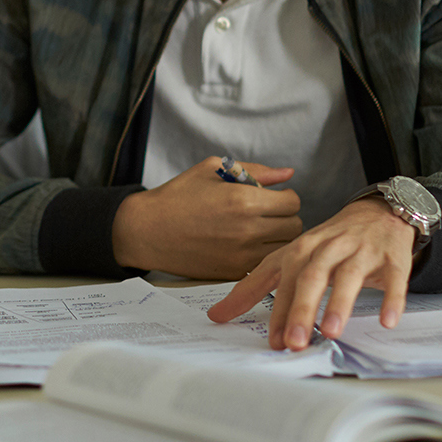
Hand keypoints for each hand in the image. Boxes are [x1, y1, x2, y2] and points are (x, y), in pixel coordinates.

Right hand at [110, 156, 300, 278]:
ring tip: (257, 229)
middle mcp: (247, 229)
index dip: (285, 196)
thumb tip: (288, 174)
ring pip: (284, 248)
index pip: (292, 202)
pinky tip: (244, 244)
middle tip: (267, 213)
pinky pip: (265, 263)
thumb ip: (255, 171)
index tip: (273, 197)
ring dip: (277, 238)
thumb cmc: (178, 196)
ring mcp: (242, 255)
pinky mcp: (234, 272)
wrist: (147, 231)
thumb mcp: (213, 170)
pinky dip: (261, 254)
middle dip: (284, 217)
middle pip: (294, 227)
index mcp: (244, 200)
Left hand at [206, 198, 415, 349]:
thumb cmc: (329, 243)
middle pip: (312, 277)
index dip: (278, 310)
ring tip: (331, 332)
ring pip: (348, 276)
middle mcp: (329, 248)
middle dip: (301, 309)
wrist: (378, 212)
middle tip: (294, 342)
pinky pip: (394, 278)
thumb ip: (255, 286)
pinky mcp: (392, 257)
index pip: (284, 279)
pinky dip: (391, 298)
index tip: (272, 340)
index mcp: (301, 249)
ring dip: (339, 304)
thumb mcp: (289, 258)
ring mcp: (362, 251)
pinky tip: (386, 320)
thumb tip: (217, 315)